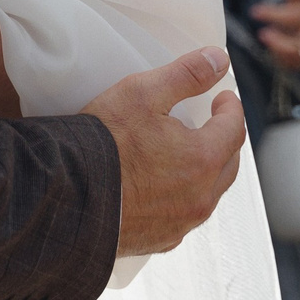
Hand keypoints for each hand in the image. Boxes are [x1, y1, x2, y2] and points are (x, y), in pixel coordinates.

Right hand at [82, 47, 246, 258]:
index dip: (230, 108)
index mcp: (204, 159)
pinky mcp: (160, 240)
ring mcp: (181, 223)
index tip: (222, 98)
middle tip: (213, 123)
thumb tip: (219, 59)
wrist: (66, 198)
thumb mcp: (141, 94)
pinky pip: (184, 216)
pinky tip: (167, 189)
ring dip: (207, 171)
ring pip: (209, 193)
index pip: (233, 128)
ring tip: (191, 154)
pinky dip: (183, 198)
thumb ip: (185, 74)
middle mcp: (200, 197)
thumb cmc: (103, 144)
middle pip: (229, 164)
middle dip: (225, 140)